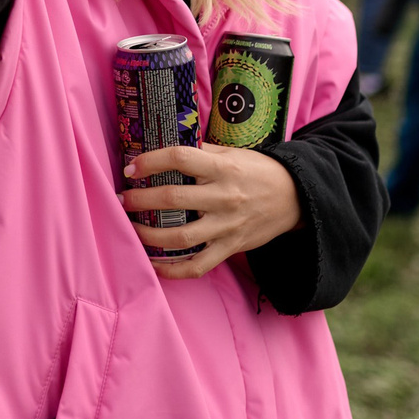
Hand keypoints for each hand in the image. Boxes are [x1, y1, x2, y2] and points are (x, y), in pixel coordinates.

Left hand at [120, 143, 301, 279]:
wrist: (296, 198)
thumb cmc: (257, 171)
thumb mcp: (232, 154)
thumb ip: (201, 153)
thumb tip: (164, 148)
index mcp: (223, 169)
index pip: (181, 159)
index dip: (151, 162)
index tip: (131, 167)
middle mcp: (224, 198)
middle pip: (174, 200)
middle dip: (141, 200)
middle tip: (122, 199)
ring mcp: (227, 226)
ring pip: (181, 237)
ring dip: (149, 234)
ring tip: (131, 227)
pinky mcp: (230, 248)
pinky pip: (197, 265)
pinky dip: (172, 270)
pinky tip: (152, 263)